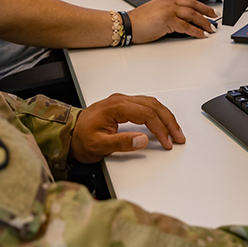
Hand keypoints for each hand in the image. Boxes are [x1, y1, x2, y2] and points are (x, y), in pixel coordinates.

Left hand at [70, 93, 184, 163]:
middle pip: (153, 106)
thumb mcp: (99, 146)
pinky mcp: (122, 106)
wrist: (69, 135)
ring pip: (151, 103)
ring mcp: (122, 101)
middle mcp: (120, 100)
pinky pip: (146, 105)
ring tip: (175, 131)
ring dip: (165, 116)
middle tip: (178, 137)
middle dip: (169, 122)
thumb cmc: (81, 140)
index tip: (167, 142)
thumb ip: (122, 143)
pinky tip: (163, 122)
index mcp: (115, 107)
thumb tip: (142, 139)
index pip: (146, 114)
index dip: (160, 129)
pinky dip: (158, 114)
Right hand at [129, 0, 216, 42]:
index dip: (200, 5)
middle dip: (206, 12)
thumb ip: (168, 14)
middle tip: (215, 17)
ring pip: (192, 15)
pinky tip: (202, 35)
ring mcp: (169, 11)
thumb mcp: (155, 13)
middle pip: (193, 6)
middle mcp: (169, 3)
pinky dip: (196, 31)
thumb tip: (179, 22)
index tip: (208, 10)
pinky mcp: (168, 21)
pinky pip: (187, 26)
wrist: (126, 24)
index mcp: (166, 0)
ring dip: (204, 22)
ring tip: (211, 28)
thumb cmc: (138, 22)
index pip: (188, 1)